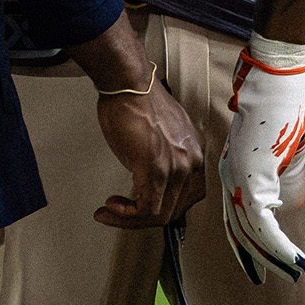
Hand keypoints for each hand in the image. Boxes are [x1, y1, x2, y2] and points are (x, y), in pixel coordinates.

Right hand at [89, 71, 206, 230]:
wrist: (129, 85)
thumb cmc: (137, 102)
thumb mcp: (160, 135)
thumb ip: (164, 158)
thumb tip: (151, 179)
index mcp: (195, 153)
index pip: (186, 197)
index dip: (161, 208)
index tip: (139, 208)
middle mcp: (192, 163)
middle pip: (174, 210)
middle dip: (142, 219)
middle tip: (119, 214)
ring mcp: (177, 168)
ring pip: (159, 214)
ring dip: (129, 219)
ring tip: (109, 212)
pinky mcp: (156, 171)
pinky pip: (146, 209)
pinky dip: (126, 214)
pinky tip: (112, 206)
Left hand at [221, 35, 304, 281]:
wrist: (273, 79)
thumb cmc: (279, 105)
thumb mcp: (277, 145)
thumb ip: (275, 170)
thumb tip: (283, 192)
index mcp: (234, 169)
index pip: (235, 214)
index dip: (245, 240)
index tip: (255, 259)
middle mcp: (231, 177)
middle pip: (238, 227)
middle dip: (253, 256)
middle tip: (264, 278)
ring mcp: (239, 178)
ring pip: (250, 230)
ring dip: (271, 256)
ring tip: (287, 274)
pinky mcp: (251, 177)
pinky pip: (261, 221)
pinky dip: (277, 244)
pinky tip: (291, 259)